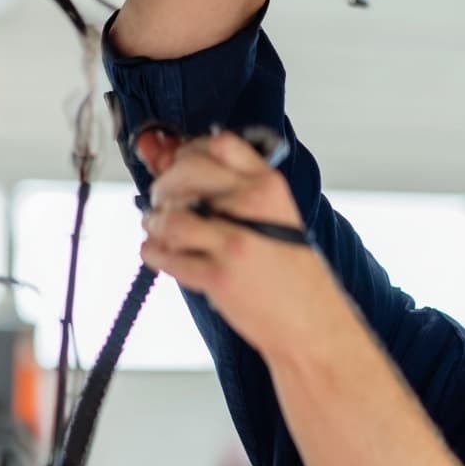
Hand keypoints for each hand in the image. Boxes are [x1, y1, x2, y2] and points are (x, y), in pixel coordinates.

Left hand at [136, 130, 333, 355]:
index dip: (191, 150)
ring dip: (155, 222)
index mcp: (270, 187)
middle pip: (187, 171)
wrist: (310, 322)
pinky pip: (166, 255)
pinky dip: (153, 252)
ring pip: (170, 215)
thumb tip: (187, 171)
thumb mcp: (280, 218)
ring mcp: (233, 241)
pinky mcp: (217, 275)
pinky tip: (159, 253)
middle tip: (160, 199)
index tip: (179, 162)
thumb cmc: (294, 275)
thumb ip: (241, 193)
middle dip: (164, 184)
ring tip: (158, 229)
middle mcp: (252, 206)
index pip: (220, 144)